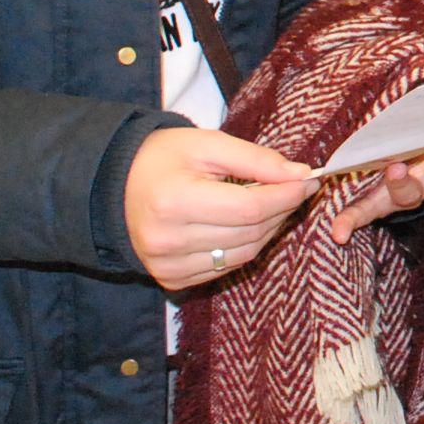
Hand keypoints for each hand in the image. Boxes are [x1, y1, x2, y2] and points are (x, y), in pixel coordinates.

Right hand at [125, 128, 317, 289]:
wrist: (114, 186)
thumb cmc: (163, 158)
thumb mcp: (208, 144)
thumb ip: (256, 160)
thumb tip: (301, 175)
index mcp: (174, 202)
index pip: (249, 208)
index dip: (286, 195)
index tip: (308, 180)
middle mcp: (167, 241)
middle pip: (250, 233)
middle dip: (282, 210)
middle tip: (295, 187)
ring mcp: (167, 266)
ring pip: (243, 255)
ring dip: (269, 230)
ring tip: (273, 204)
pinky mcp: (171, 280)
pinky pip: (225, 268)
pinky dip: (246, 247)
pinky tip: (247, 225)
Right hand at [322, 126, 423, 244]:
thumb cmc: (401, 134)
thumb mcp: (378, 146)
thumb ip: (362, 150)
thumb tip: (340, 170)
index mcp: (391, 190)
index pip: (366, 209)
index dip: (352, 220)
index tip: (338, 233)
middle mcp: (422, 186)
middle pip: (409, 194)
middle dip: (400, 185)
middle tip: (394, 168)